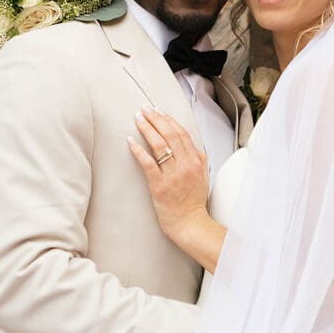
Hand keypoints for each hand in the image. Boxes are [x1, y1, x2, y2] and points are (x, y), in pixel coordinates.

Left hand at [128, 107, 224, 272]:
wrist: (190, 224)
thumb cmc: (193, 203)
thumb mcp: (202, 177)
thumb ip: (198, 159)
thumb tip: (191, 145)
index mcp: (197, 161)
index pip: (182, 133)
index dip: (169, 120)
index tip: (159, 111)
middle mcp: (186, 165)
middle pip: (170, 134)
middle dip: (156, 118)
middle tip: (145, 108)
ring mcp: (173, 175)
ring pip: (159, 144)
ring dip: (147, 128)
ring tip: (138, 118)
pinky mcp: (160, 185)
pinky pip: (148, 163)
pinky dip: (139, 150)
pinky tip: (131, 140)